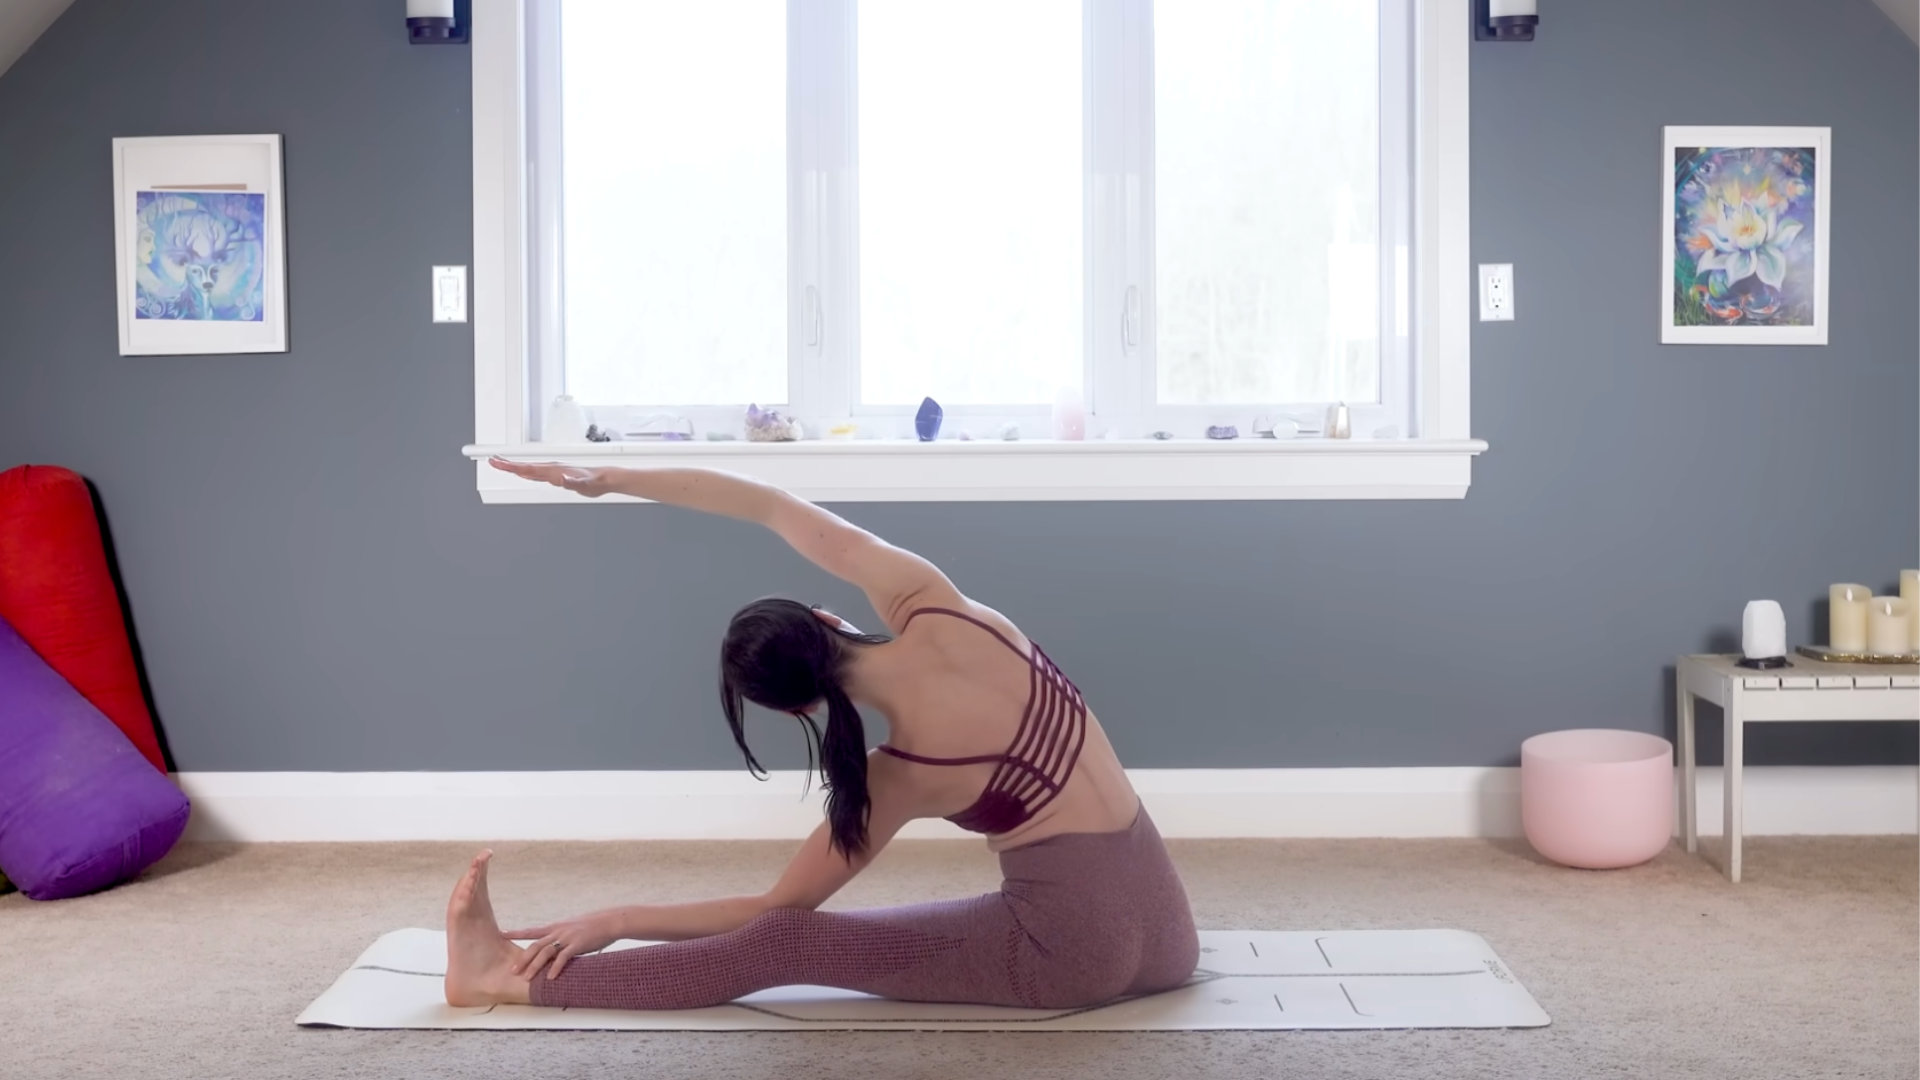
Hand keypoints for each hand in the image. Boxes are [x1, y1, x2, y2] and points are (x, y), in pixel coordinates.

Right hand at [489, 457, 615, 497]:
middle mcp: (551, 468)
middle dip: (507, 463)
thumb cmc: (594, 482)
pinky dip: (525, 471)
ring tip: (502, 464)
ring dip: (514, 466)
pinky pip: (536, 472)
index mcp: (553, 470)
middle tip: (492, 460)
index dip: (511, 466)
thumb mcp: (584, 485)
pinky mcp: (556, 474)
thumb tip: (563, 480)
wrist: (603, 478)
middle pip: (524, 466)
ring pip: (529, 468)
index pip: (527, 468)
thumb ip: (573, 483)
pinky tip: (522, 473)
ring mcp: (553, 470)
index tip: (498, 462)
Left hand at [502, 909, 627, 981]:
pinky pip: (564, 957)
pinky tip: (550, 977)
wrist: (609, 921)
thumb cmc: (591, 926)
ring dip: (535, 966)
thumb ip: (559, 936)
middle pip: (535, 946)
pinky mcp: (578, 944)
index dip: (516, 933)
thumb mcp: (571, 928)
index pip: (530, 931)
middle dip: (522, 959)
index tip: (501, 934)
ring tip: (526, 978)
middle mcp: (558, 931)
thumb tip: (550, 946)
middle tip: (511, 970)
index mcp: (554, 927)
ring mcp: (567, 938)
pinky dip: (556, 968)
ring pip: (546, 952)